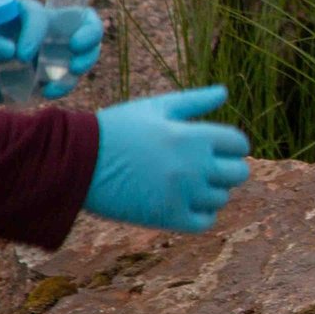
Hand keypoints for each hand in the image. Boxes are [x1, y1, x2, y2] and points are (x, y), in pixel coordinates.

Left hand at [0, 0, 103, 98]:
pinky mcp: (54, 73)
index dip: (35, 32)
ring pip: (86, 50)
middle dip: (90, 33)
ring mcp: (53, 51)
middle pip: (83, 20)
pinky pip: (73, 76)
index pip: (38, 14)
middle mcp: (44, 29)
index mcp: (20, 14)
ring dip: (86, 61)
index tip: (22, 55)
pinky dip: (67, 84)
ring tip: (70, 74)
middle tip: (77, 48)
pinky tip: (49, 92)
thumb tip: (12, 50)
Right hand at [85, 86, 252, 232]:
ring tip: (186, 182)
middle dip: (226, 168)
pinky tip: (184, 202)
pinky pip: (205, 221)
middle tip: (203, 166)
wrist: (75, 161)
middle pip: (238, 173)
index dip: (230, 145)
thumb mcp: (155, 107)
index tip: (215, 147)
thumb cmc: (116, 129)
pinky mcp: (168, 216)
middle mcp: (194, 166)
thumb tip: (224, 91)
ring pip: (221, 198)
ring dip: (210, 191)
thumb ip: (194, 100)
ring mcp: (182, 193)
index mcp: (193, 137)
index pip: (239, 144)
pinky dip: (201, 214)